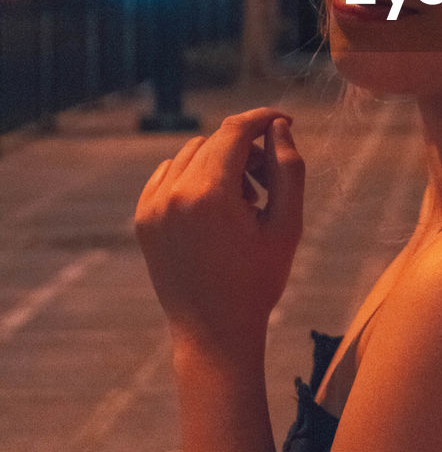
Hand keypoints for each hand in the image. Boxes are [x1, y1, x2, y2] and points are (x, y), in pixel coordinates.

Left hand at [134, 108, 303, 358]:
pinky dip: (194, 176)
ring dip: (221, 162)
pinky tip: (216, 206)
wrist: (213, 333)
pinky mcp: (143, 218)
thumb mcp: (287, 225)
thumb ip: (288, 168)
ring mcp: (152, 206)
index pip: (235, 130)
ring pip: (191, 153)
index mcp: (210, 195)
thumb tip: (279, 127)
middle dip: (246, 147)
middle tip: (269, 179)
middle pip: (215, 140)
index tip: (284, 120)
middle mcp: (173, 194)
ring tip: (245, 200)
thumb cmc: (258, 281)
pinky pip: (169, 173)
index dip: (262, 118)